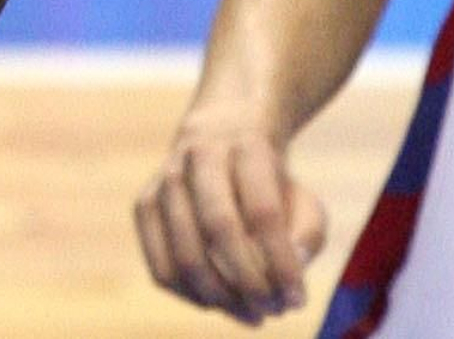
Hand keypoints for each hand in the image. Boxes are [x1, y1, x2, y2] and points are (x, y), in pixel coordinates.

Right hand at [134, 116, 327, 322]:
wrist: (221, 140)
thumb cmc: (270, 186)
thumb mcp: (303, 200)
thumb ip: (308, 234)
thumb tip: (292, 266)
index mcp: (246, 146)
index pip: (262, 211)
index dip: (281, 263)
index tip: (298, 300)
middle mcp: (199, 155)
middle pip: (218, 227)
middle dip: (249, 283)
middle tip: (274, 310)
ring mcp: (166, 179)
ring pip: (185, 254)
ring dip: (222, 298)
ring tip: (253, 314)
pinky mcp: (145, 205)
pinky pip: (162, 269)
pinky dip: (192, 298)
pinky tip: (220, 303)